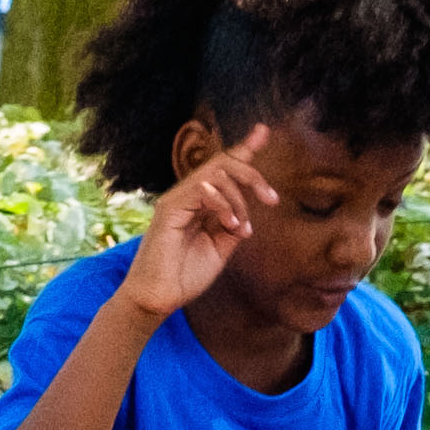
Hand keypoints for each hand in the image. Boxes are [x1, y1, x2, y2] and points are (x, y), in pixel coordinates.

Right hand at [118, 142, 281, 318]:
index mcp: (200, 202)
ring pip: (217, 173)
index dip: (244, 148)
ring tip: (242, 227)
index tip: (263, 131)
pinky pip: (203, 189)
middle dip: (252, 174)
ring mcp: (177, 198)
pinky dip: (224, 204)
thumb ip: (232, 226)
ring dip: (240, 198)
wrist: (158, 298)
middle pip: (224, 163)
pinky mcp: (170, 207)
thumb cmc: (184, 276)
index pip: (223, 167)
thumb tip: (247, 214)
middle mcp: (187, 195)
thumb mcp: (219, 248)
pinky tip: (230, 225)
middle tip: (271, 198)